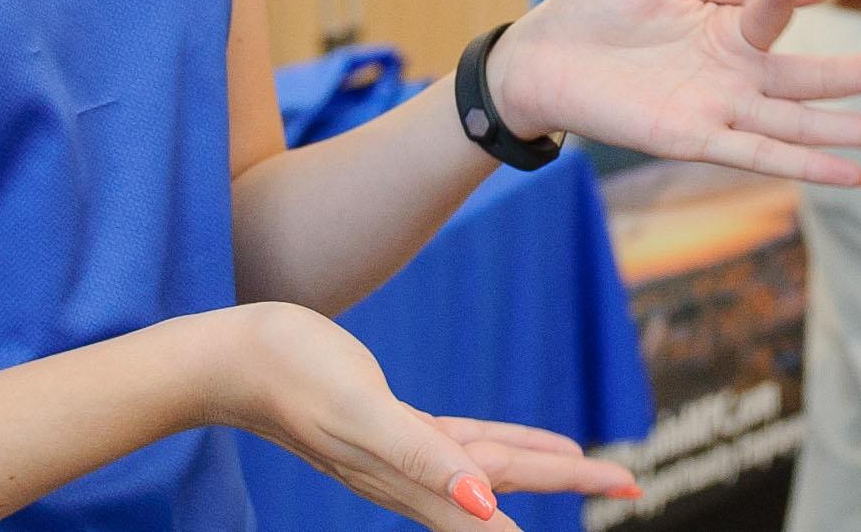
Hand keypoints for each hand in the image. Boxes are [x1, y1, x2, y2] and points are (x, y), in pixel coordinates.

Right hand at [201, 304, 634, 529]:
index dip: (559, 494)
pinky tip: (516, 443)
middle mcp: (409, 472)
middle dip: (570, 482)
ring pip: (486, 463)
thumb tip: (484, 504)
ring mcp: (396, 452)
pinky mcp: (385, 425)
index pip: (499, 500)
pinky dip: (494, 443)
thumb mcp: (361, 412)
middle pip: (506, 480)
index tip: (616, 492)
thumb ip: (422, 460)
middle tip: (632, 479)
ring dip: (538, 467)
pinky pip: (457, 440)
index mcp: (410, 473)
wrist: (228, 357)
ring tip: (589, 465)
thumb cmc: (289, 373)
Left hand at [485, 0, 860, 185]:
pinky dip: (807, 168)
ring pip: (806, 127)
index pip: (786, 7)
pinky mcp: (693, 139)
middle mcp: (737, 74)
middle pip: (825, 81)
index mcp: (733, 26)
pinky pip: (760, 156)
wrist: (538, 53)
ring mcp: (720, 110)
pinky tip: (854, 175)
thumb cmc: (599, 9)